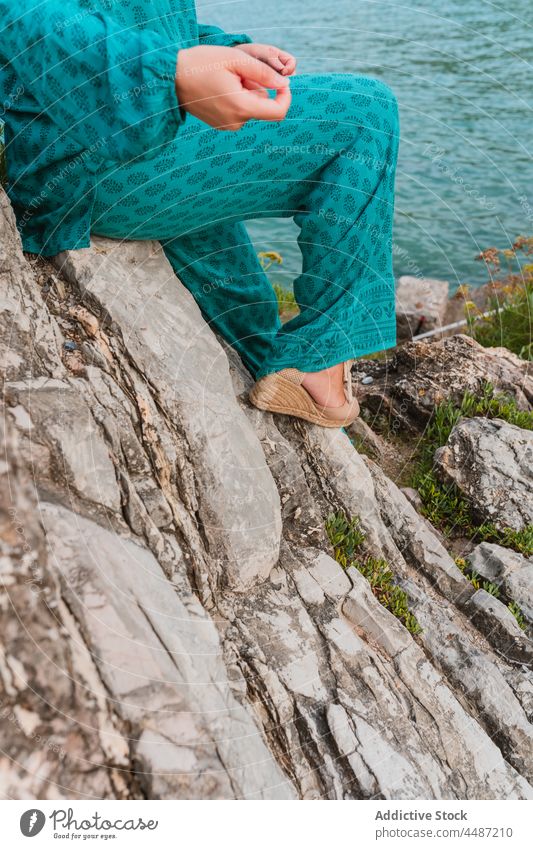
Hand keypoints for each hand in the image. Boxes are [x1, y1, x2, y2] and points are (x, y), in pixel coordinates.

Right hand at [175, 45, 290, 130]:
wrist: (172, 78)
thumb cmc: (202, 64)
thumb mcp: (236, 60)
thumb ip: (264, 73)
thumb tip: (284, 84)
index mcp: (242, 107)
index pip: (278, 112)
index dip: (285, 97)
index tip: (282, 83)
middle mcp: (237, 122)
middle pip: (262, 106)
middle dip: (257, 88)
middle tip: (236, 73)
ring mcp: (228, 126)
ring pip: (250, 107)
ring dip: (246, 92)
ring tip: (225, 79)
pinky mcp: (221, 125)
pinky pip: (239, 111)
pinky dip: (236, 99)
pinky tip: (220, 88)